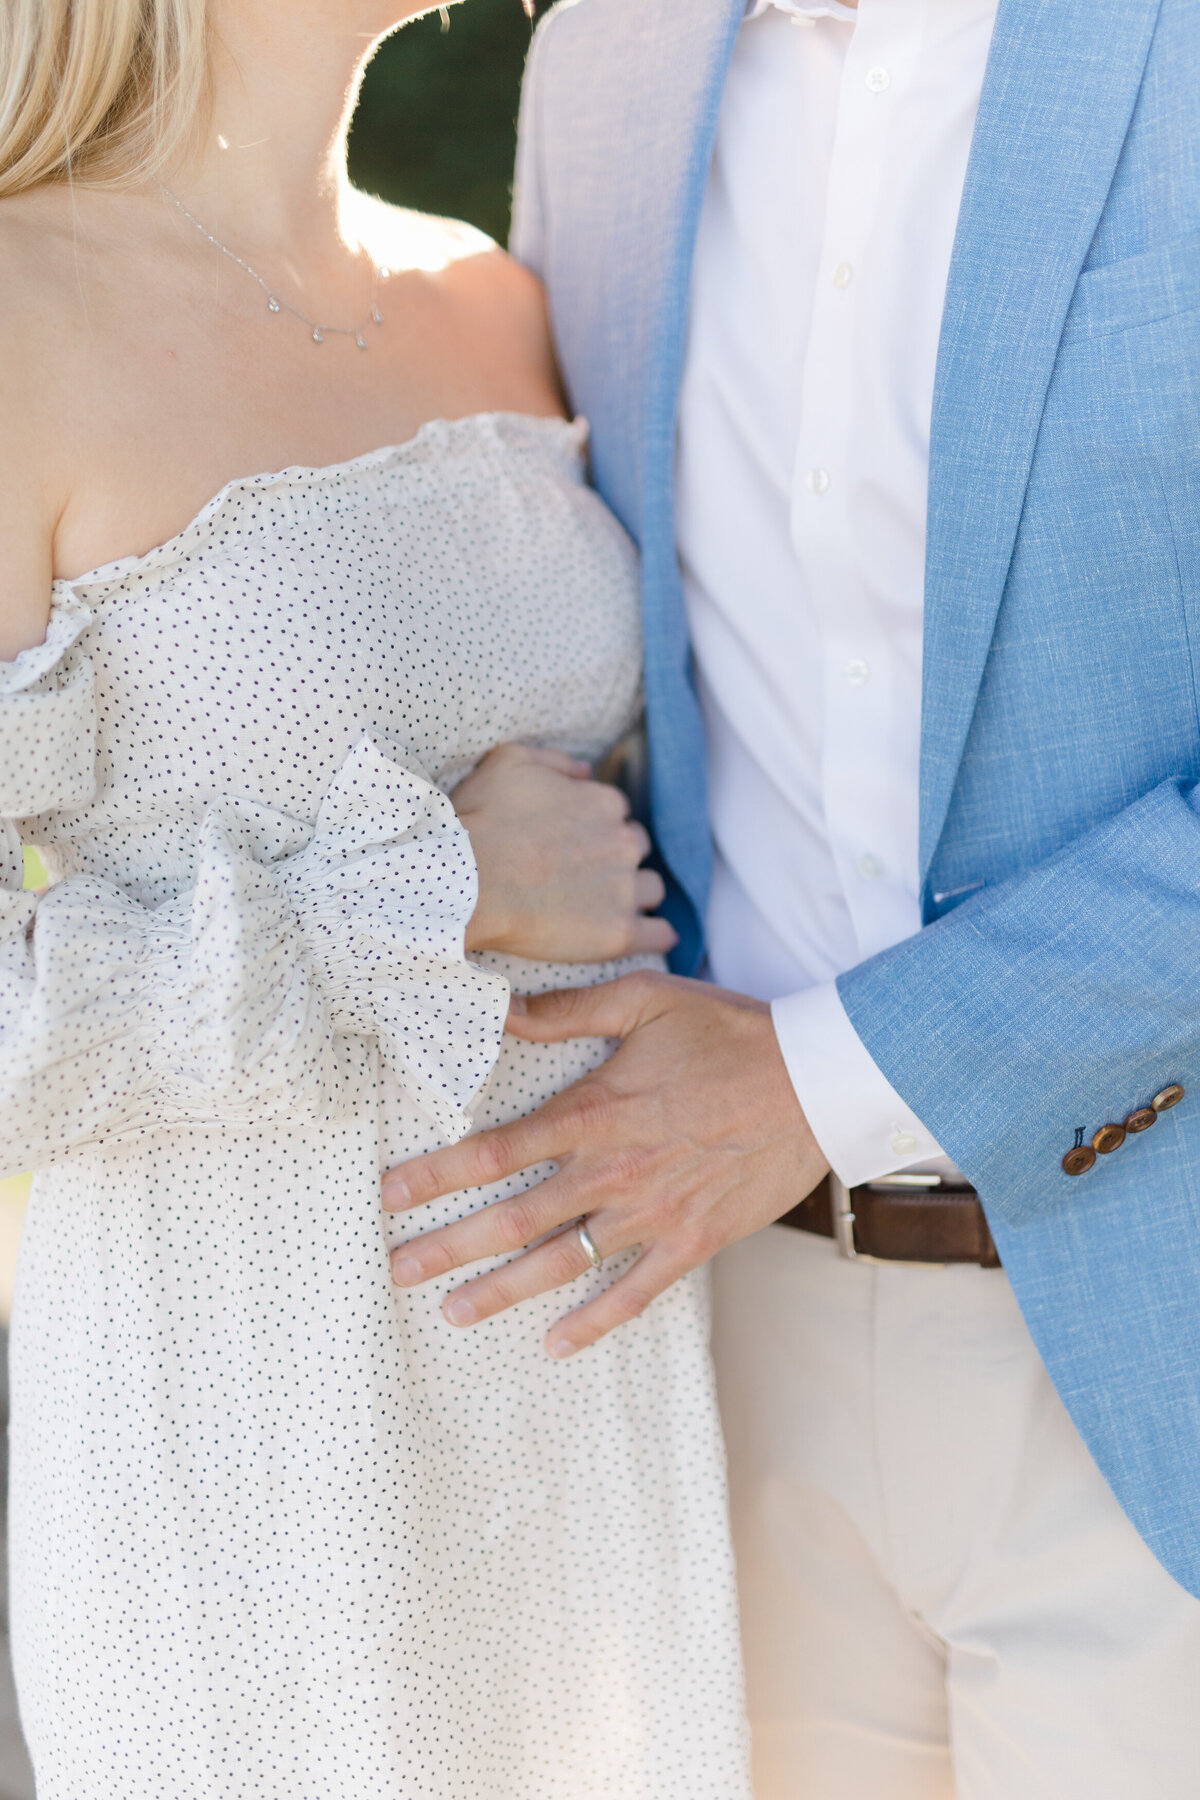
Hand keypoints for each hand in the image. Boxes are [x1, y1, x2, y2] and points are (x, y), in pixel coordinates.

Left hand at [382, 972, 828, 1354]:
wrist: (817, 1082)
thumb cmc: (731, 1033)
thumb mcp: (646, 1000)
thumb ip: (567, 1010)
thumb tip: (497, 1007)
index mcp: (593, 1114)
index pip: (494, 1151)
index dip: (434, 1176)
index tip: (386, 1196)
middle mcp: (611, 1173)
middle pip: (511, 1219)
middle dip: (446, 1248)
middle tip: (395, 1270)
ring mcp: (651, 1215)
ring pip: (561, 1265)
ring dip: (501, 1292)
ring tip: (452, 1313)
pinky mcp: (691, 1242)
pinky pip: (633, 1294)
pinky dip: (592, 1323)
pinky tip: (554, 1344)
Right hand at [452, 744, 676, 961]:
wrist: (467, 881)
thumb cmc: (481, 822)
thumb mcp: (510, 763)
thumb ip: (556, 761)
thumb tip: (586, 772)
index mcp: (603, 802)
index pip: (617, 815)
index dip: (595, 830)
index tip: (572, 845)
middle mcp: (623, 842)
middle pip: (637, 850)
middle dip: (617, 859)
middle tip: (582, 877)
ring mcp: (624, 888)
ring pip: (652, 890)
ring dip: (636, 895)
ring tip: (605, 909)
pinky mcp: (620, 932)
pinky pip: (660, 934)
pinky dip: (657, 935)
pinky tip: (646, 936)